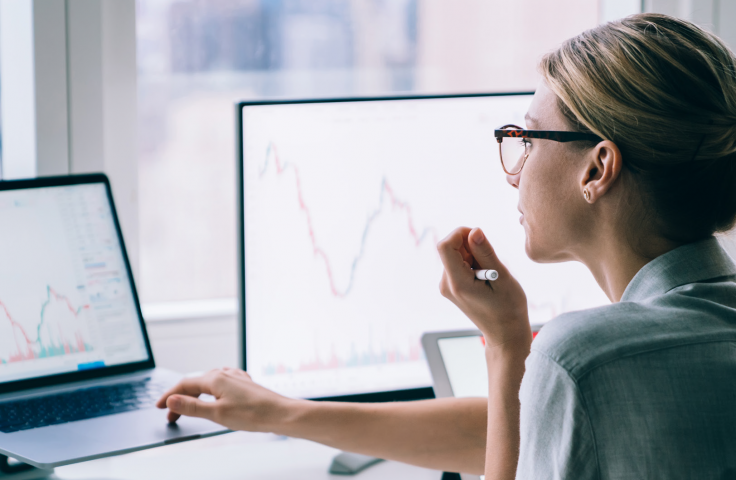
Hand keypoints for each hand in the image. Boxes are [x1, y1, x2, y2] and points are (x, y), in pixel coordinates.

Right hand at [156, 367, 296, 431]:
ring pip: (208, 383)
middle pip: (195, 383)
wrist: (280, 413)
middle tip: (172, 416)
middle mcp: (225, 374)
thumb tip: (171, 399)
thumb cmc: (253, 414)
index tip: (158, 406)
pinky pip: (222, 382)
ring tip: (189, 408)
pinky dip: (211, 390)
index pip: (185, 385)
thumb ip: (193, 406)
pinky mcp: (244, 384)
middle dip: (181, 399)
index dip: (169, 396)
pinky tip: (214, 394)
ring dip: (195, 395)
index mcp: (215, 378)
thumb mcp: (217, 414)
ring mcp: (235, 378)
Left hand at [437, 227, 530, 350]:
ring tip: (488, 273)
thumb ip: (486, 253)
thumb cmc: (508, 308)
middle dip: (470, 246)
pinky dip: (471, 263)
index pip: (445, 246)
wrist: (505, 333)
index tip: (479, 237)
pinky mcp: (451, 287)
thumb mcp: (502, 277)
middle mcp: (446, 285)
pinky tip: (484, 277)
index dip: (460, 233)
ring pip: (455, 255)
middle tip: (490, 262)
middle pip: (450, 249)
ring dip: (472, 255)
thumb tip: (474, 230)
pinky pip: (457, 264)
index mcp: (457, 283)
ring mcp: (446, 287)